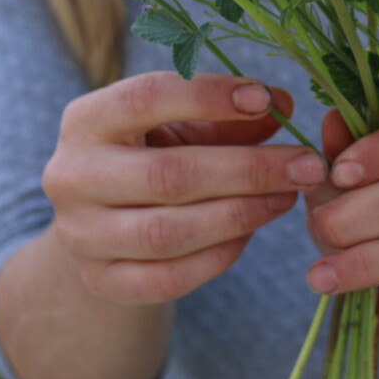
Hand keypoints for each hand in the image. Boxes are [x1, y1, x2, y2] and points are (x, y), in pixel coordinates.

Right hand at [42, 71, 324, 305]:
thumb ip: (232, 114)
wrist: (103, 220)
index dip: (209, 96)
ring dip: (242, 214)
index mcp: (86, 120)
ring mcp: (81, 236)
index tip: (266, 98)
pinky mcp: (101, 282)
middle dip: (248, 169)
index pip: (147, 98)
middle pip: (168, 174)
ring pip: (170, 232)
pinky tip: (253, 231)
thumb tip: (283, 104)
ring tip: (288, 196)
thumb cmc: (155, 153)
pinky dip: (220, 255)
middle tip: (307, 165)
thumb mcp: (186, 124)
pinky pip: (170, 278)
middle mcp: (71, 176)